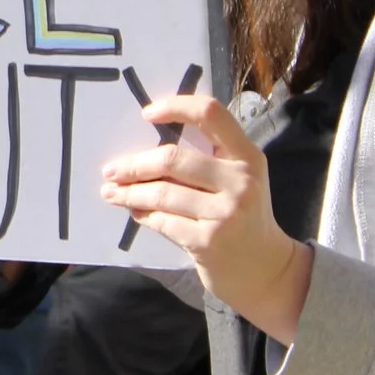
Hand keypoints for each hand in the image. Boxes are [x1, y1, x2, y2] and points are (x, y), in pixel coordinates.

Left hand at [99, 95, 313, 343]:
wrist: (265, 267)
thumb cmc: (242, 214)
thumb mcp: (237, 178)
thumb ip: (206, 156)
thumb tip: (144, 144)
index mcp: (248, 156)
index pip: (211, 114)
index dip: (176, 106)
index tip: (146, 113)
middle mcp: (241, 181)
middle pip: (172, 159)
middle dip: (134, 165)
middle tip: (110, 170)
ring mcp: (225, 213)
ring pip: (161, 193)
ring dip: (129, 192)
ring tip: (111, 192)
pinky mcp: (208, 241)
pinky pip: (163, 221)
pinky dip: (143, 214)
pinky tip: (135, 211)